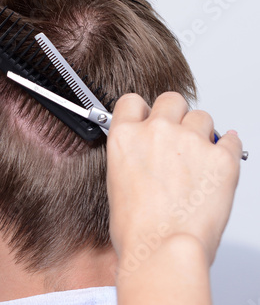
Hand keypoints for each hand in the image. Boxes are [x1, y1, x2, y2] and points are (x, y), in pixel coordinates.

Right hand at [107, 92, 242, 266]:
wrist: (162, 249)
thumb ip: (132, 157)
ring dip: (200, 132)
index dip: (142, 111)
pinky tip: (217, 164)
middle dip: (175, 115)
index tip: (147, 119)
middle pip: (171, 100)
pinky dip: (227, 148)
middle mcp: (157, 131)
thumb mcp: (116, 183)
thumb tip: (145, 156)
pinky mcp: (221, 157)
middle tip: (177, 136)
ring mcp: (191, 141)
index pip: (132, 101)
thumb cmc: (137, 228)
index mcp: (125, 137)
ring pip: (201, 117)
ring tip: (198, 159)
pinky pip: (231, 139)